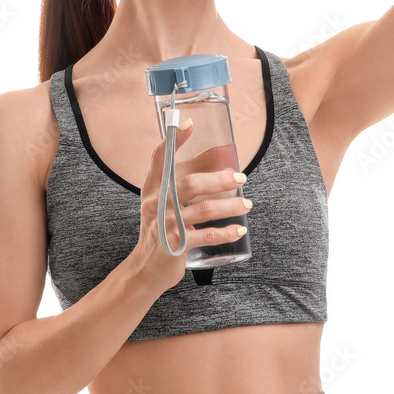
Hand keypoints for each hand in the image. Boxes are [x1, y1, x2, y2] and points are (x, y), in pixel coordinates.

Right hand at [134, 121, 251, 293]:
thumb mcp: (164, 202)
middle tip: (240, 177)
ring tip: (246, 204)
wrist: (146, 268)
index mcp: (153, 188)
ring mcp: (165, 225)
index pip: (159, 159)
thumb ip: (184, 180)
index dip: (173, 141)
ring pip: (203, 210)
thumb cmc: (160, 229)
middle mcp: (156, 204)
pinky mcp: (175, 245)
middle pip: (189, 183)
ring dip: (230, 205)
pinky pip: (206, 236)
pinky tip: (239, 229)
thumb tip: (217, 155)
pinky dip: (226, 232)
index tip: (189, 124)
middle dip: (219, 178)